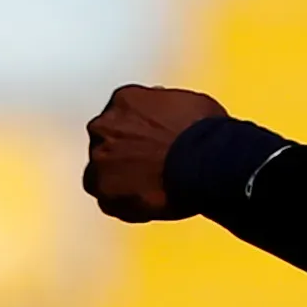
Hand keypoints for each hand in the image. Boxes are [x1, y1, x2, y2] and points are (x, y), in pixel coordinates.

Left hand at [84, 83, 228, 220]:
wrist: (205, 163)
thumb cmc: (205, 133)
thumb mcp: (191, 104)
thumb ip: (168, 109)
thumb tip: (169, 116)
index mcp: (124, 100)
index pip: (123, 115)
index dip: (141, 130)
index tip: (154, 141)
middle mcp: (104, 126)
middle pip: (108, 141)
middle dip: (125, 153)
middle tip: (152, 166)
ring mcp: (100, 160)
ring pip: (104, 173)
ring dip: (122, 180)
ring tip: (152, 190)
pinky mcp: (104, 192)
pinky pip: (111, 202)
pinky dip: (126, 205)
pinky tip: (150, 205)